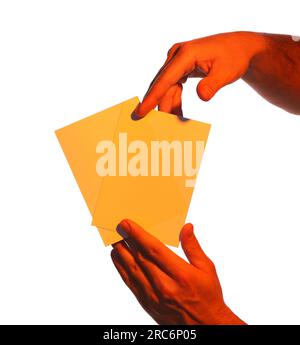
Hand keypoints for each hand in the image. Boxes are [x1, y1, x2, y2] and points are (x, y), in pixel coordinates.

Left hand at [111, 219, 245, 324]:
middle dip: (126, 240)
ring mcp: (153, 296)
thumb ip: (193, 247)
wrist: (204, 326)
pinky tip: (117, 257)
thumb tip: (186, 227)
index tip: (127, 223)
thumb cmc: (207, 295)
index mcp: (180, 274)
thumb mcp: (206, 269)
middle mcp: (164, 285)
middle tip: (118, 226)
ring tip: (115, 238)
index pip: (154, 250)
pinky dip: (121, 268)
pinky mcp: (147, 303)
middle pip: (139, 258)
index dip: (138, 235)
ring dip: (120, 252)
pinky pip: (130, 282)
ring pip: (131, 270)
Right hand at [133, 31, 266, 117]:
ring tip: (169, 125)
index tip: (140, 112)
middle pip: (162, 85)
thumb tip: (202, 97)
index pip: (165, 79)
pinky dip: (175, 101)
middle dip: (157, 105)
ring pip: (167, 88)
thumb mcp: (227, 72)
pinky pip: (173, 87)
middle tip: (152, 126)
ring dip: (168, 106)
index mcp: (186, 54)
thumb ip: (212, 85)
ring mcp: (177, 61)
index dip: (152, 97)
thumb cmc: (234, 58)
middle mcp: (177, 55)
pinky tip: (178, 115)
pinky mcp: (180, 67)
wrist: (240, 48)